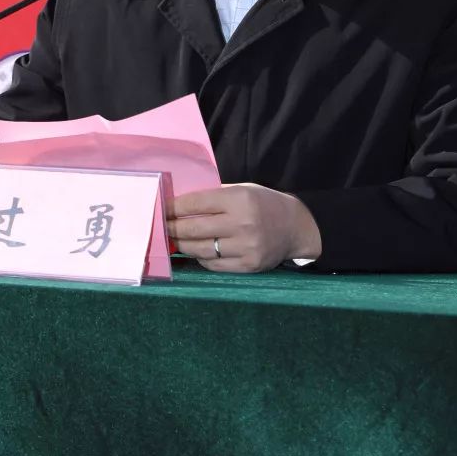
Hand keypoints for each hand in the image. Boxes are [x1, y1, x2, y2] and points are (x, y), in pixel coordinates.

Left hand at [167, 184, 321, 272]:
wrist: (296, 227)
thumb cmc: (263, 204)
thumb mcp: (242, 190)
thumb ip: (215, 197)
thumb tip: (180, 205)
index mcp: (239, 199)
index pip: (196, 203)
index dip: (174, 207)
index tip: (161, 208)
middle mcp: (242, 223)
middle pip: (194, 228)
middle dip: (172, 228)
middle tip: (160, 226)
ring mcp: (245, 247)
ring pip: (201, 249)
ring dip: (182, 245)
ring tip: (172, 240)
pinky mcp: (248, 265)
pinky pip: (214, 264)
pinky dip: (201, 258)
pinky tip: (194, 252)